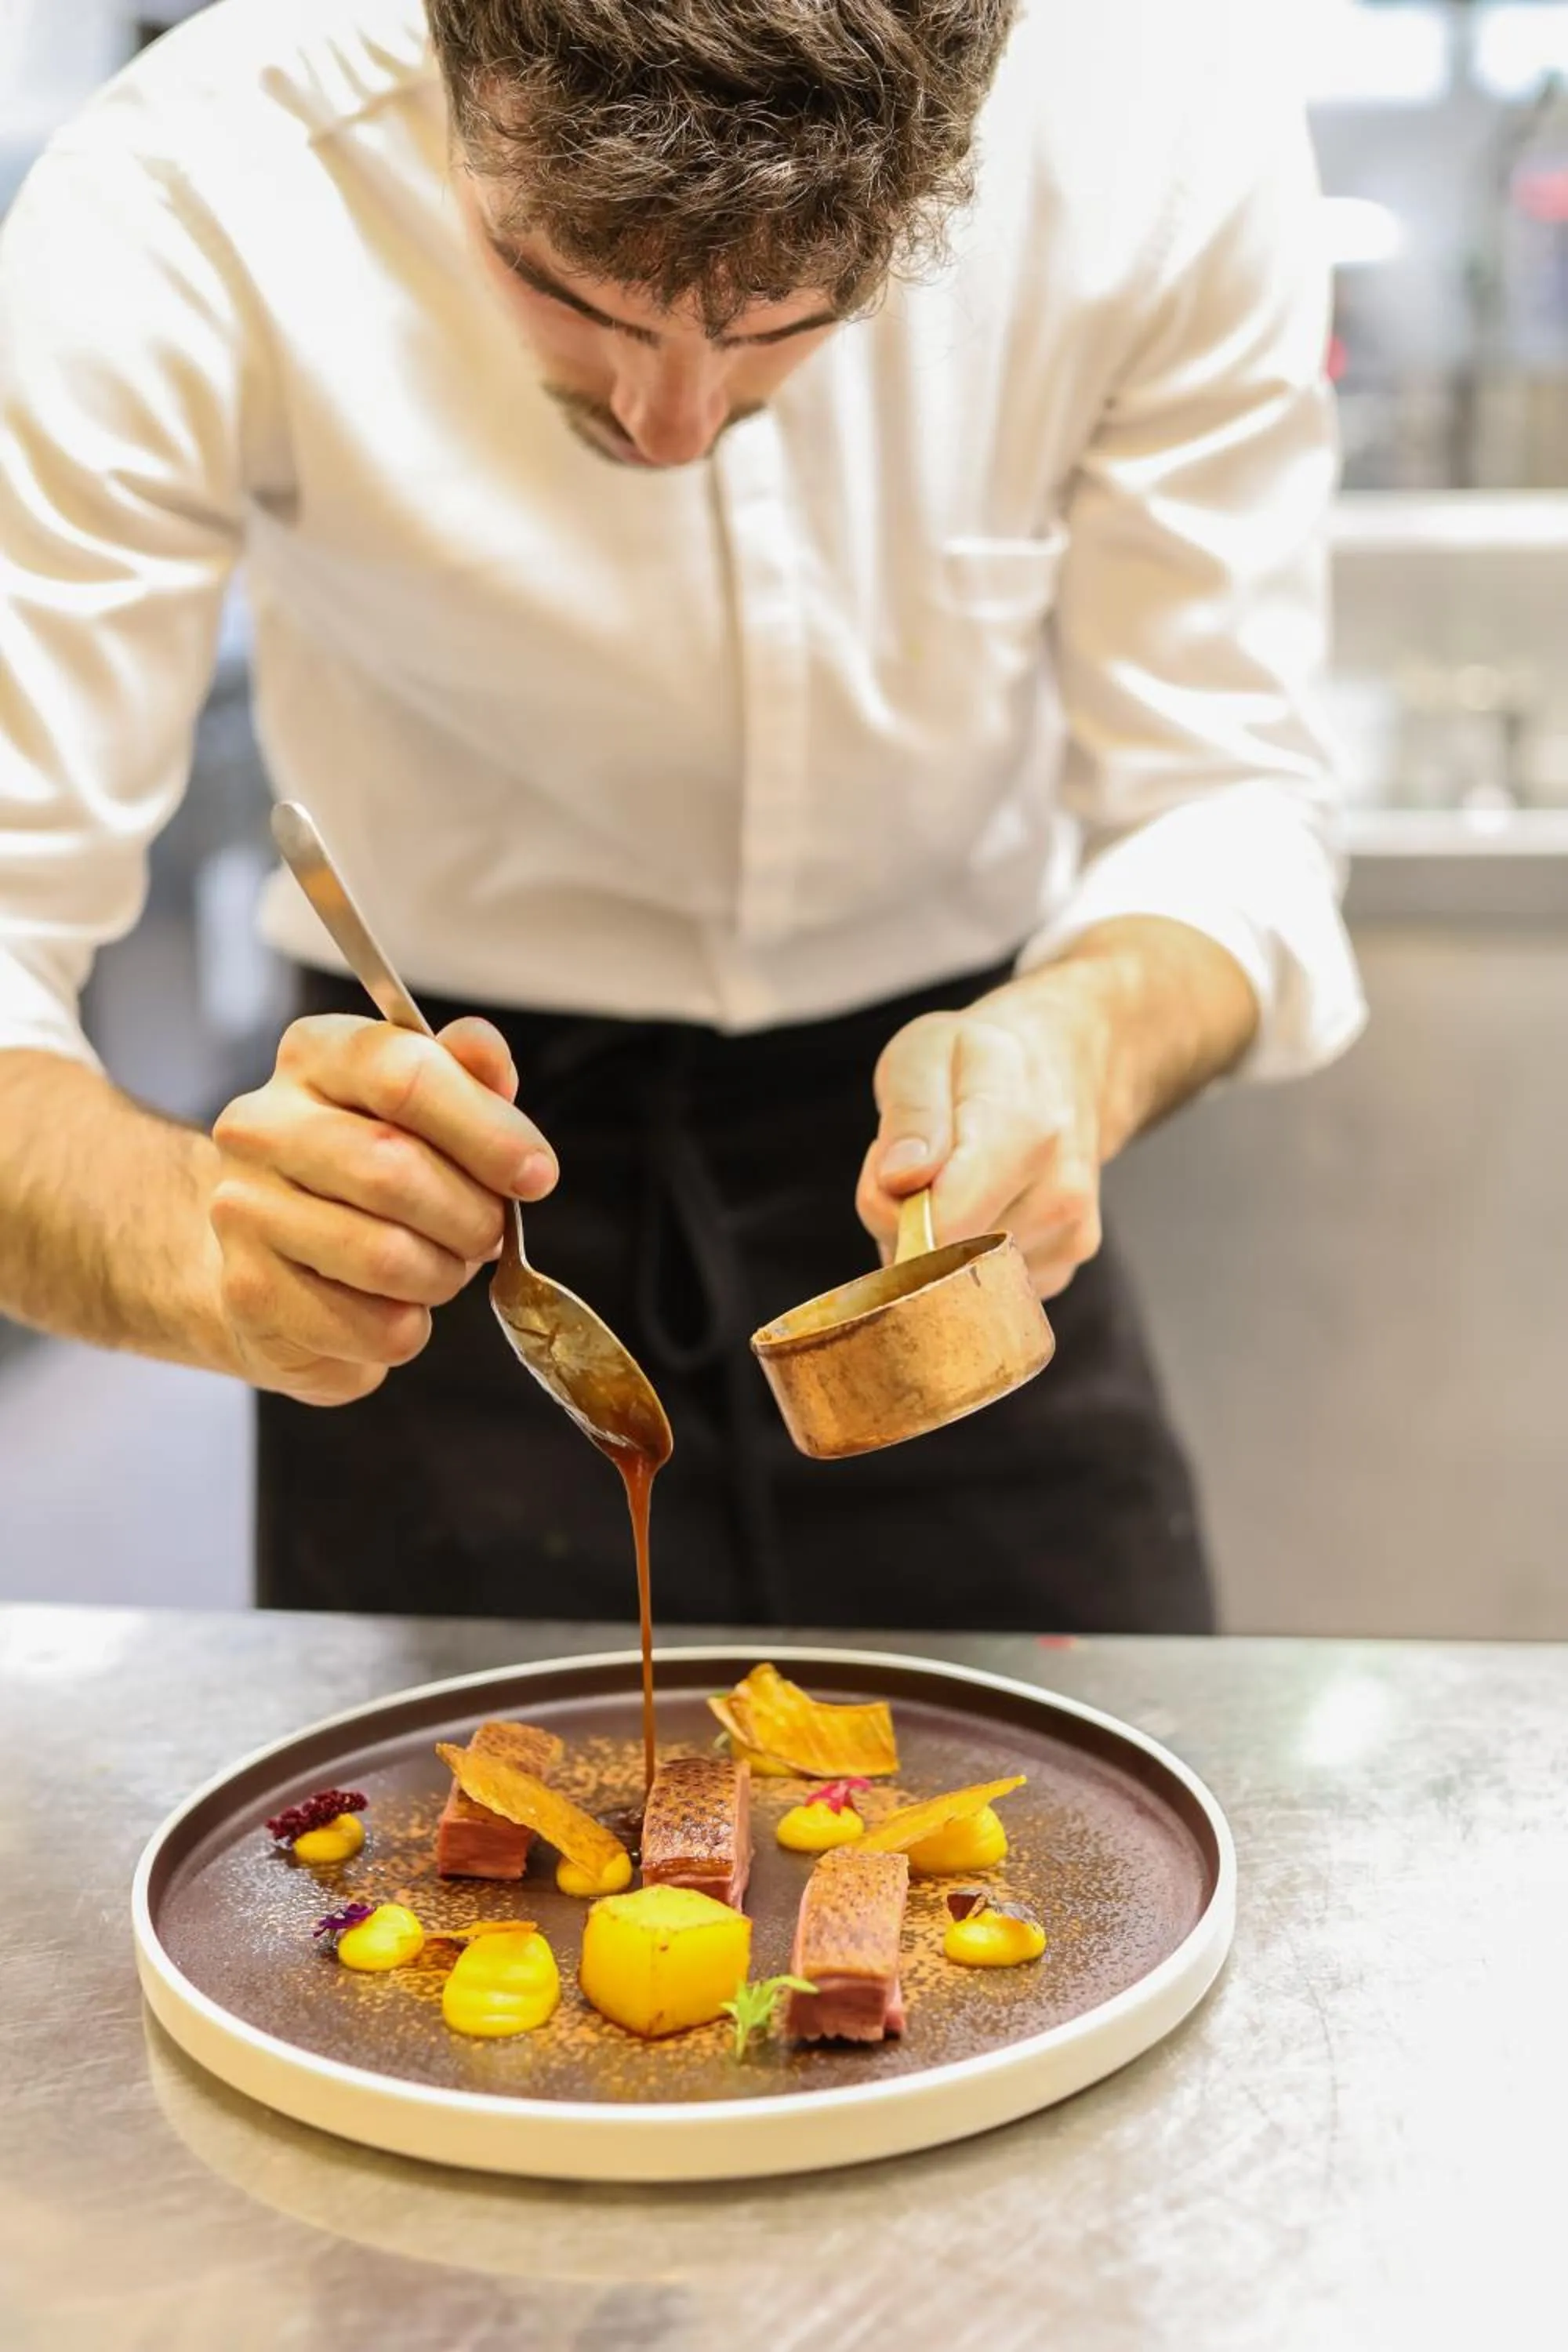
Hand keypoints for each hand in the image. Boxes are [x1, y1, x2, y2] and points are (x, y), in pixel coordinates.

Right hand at [208, 1013, 557, 1404]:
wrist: (274, 1255)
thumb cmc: (366, 1172)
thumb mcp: (425, 1109)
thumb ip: (465, 1074)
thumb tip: (484, 1050)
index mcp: (315, 1055)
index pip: (405, 1075)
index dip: (487, 1131)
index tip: (534, 1174)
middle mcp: (262, 1124)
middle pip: (393, 1168)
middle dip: (470, 1215)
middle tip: (486, 1233)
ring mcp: (243, 1209)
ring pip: (384, 1257)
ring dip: (443, 1275)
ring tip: (439, 1267)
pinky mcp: (250, 1293)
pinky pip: (372, 1327)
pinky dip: (408, 1327)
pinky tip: (392, 1305)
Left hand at [856, 975, 1110, 1299]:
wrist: (1063, 1065)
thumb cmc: (979, 1058)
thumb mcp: (926, 1052)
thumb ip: (909, 1114)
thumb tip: (900, 1181)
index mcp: (1026, 1132)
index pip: (943, 1225)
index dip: (892, 1211)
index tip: (891, 1169)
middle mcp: (1061, 1192)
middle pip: (943, 1260)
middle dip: (904, 1227)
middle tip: (914, 1169)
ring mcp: (1069, 1235)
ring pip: (959, 1281)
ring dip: (931, 1244)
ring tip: (950, 1181)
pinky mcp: (1064, 1265)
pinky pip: (983, 1289)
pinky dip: (963, 1258)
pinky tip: (978, 1205)